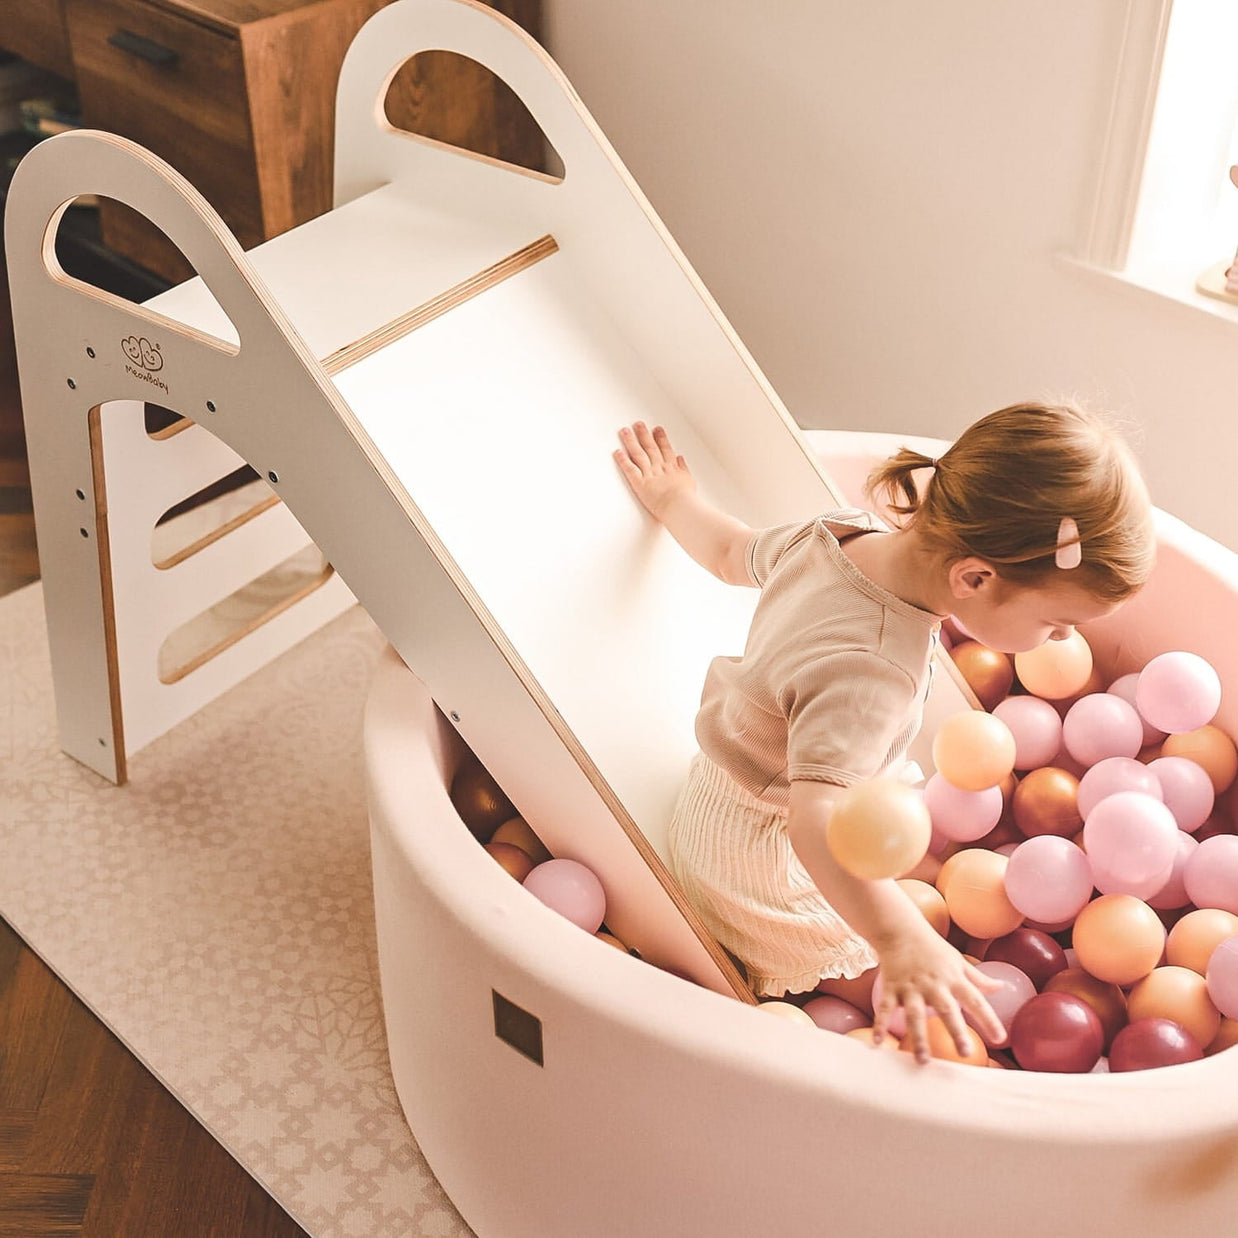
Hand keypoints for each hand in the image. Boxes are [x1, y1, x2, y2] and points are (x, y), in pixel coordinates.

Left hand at [614, 422, 695, 520]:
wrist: (680, 506)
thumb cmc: (686, 499)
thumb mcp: (689, 481)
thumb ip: (683, 468)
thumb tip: (681, 459)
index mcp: (672, 467)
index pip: (665, 448)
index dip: (660, 438)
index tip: (656, 429)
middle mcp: (659, 467)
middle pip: (650, 447)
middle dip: (643, 434)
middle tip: (638, 424)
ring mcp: (649, 474)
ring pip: (638, 454)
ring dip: (631, 441)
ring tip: (625, 431)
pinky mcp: (640, 483)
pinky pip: (630, 469)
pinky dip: (623, 460)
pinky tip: (617, 452)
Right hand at [871, 923, 1004, 1064]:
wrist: (899, 929)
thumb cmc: (932, 947)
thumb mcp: (958, 960)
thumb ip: (978, 978)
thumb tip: (1002, 988)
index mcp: (953, 978)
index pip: (976, 1000)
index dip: (989, 1019)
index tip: (1000, 1038)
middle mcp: (933, 984)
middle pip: (946, 1009)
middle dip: (955, 1030)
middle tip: (965, 1053)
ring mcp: (910, 987)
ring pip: (915, 1014)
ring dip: (919, 1037)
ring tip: (923, 1060)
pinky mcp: (891, 987)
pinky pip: (885, 1008)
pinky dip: (881, 1024)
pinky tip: (877, 1042)